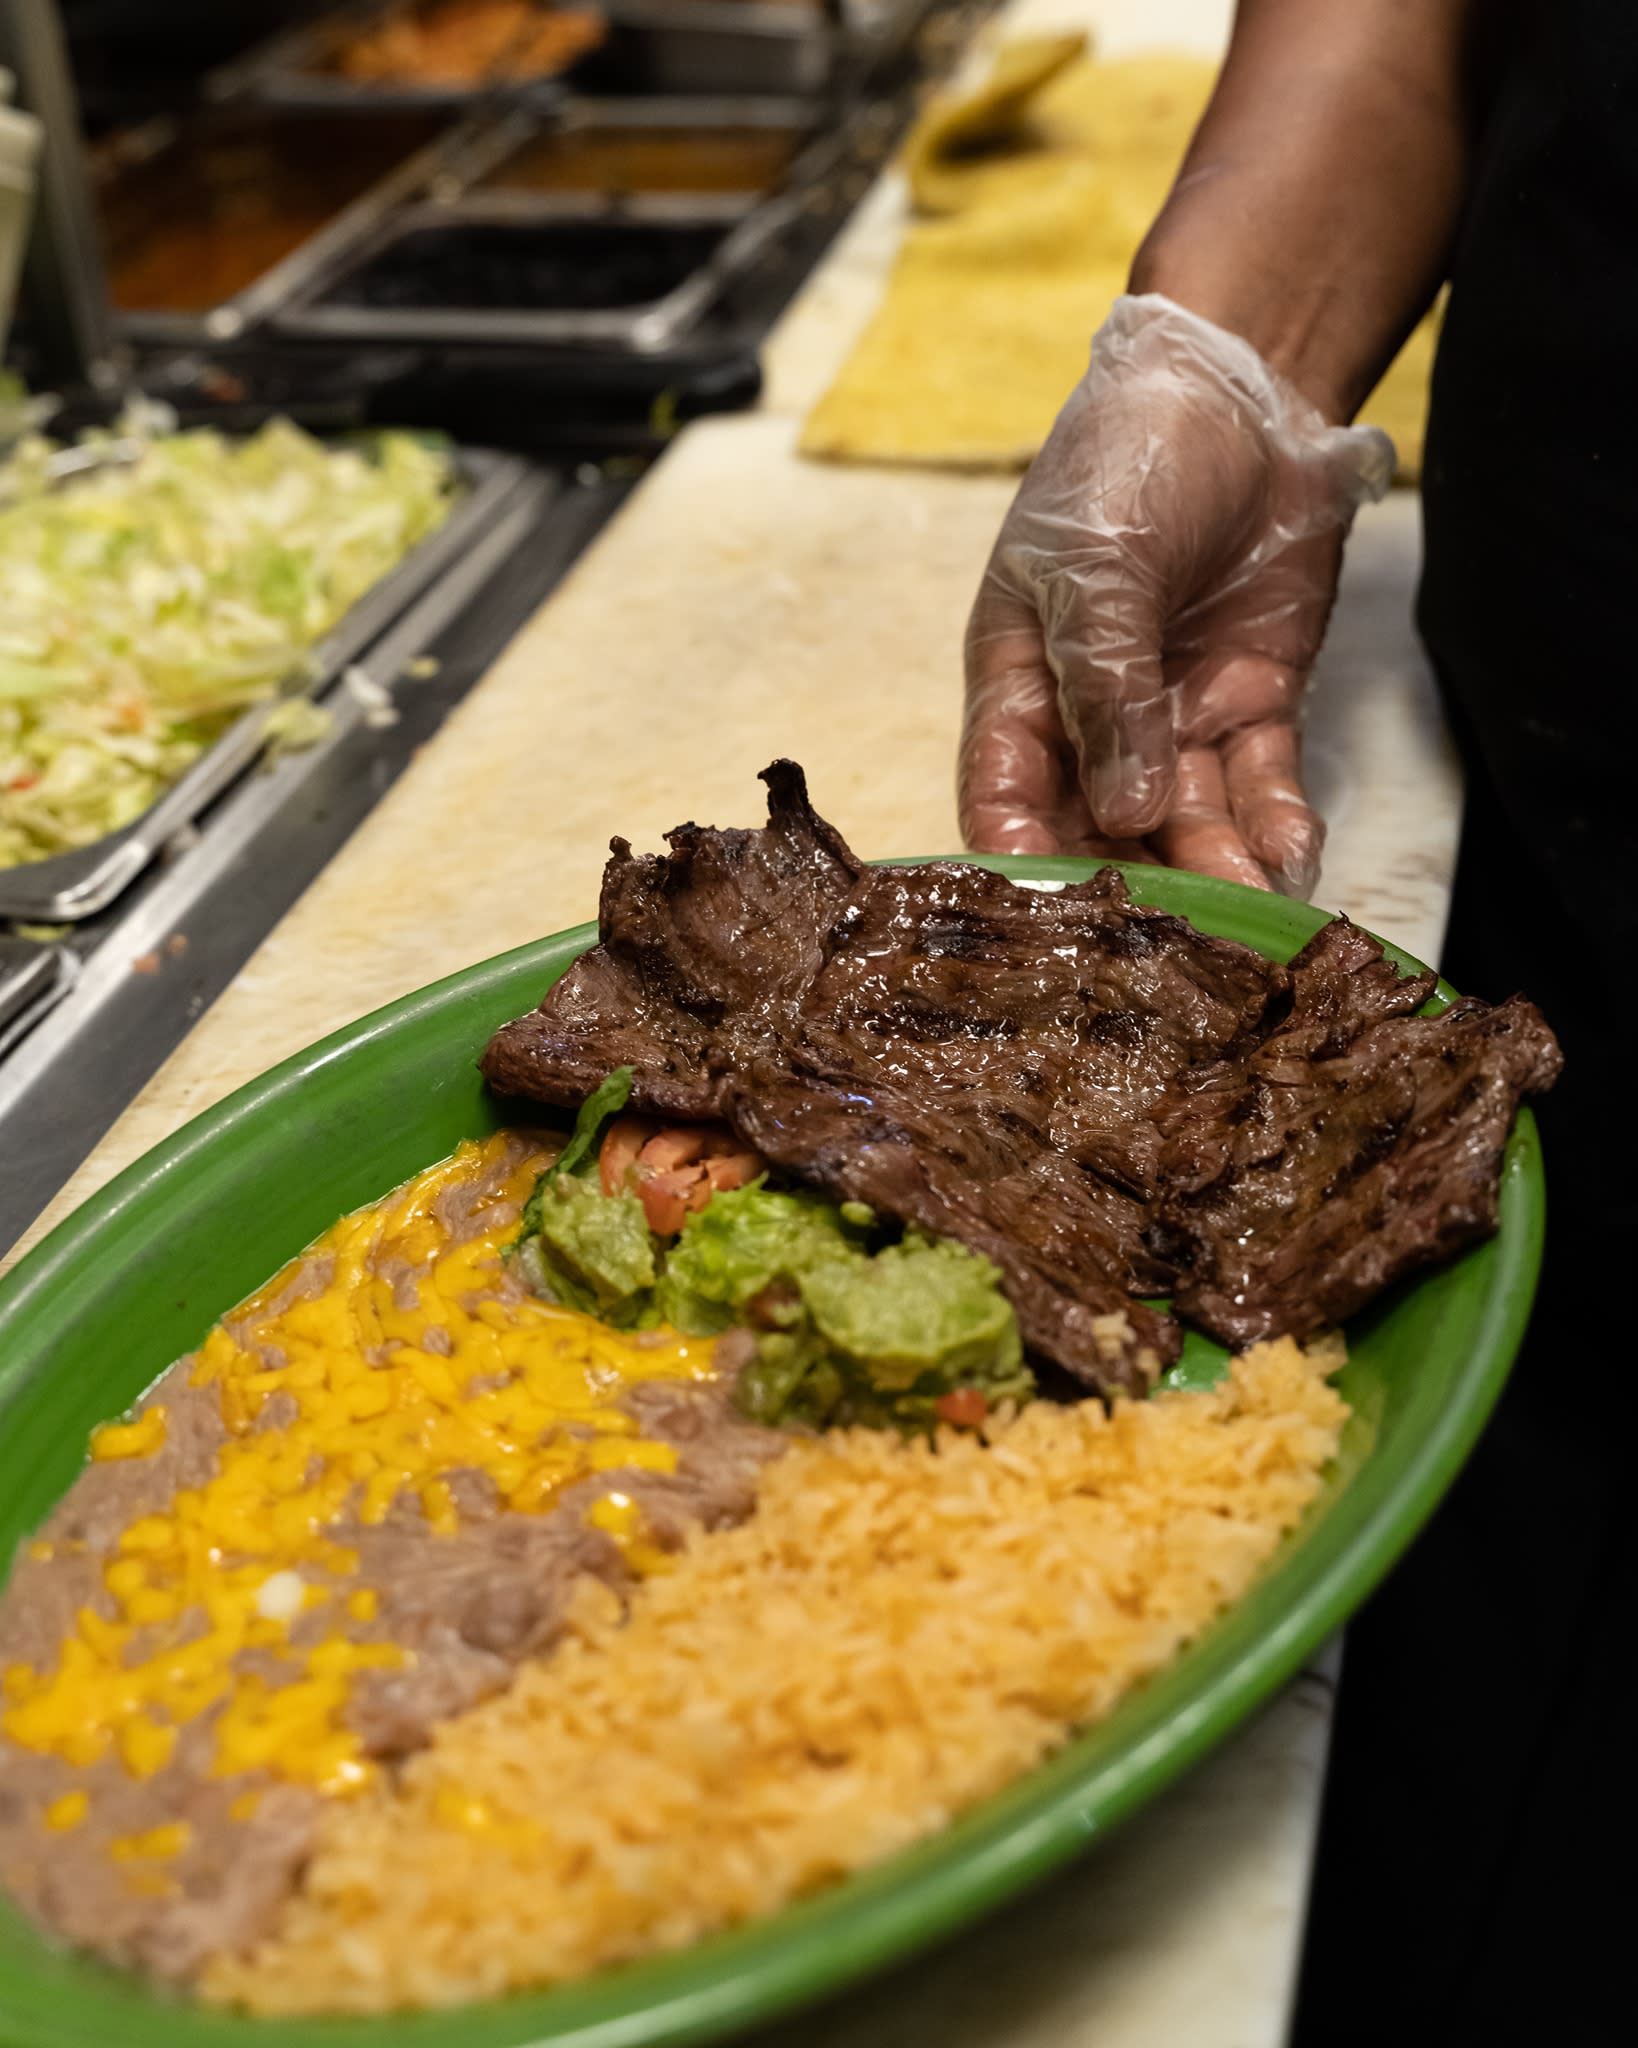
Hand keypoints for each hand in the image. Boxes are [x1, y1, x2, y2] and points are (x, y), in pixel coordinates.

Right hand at [960, 295, 1391, 892]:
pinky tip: (1289, 860)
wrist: (1245, 386)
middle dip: (1130, 887)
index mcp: (1018, 682)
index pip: (1005, 794)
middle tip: (1165, 943)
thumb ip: (1105, 689)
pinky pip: (1259, 786)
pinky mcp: (1252, 706)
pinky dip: (1274, 825)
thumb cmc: (1128, 459)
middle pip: (1098, 829)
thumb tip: (1122, 810)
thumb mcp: (1095, 568)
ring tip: (1242, 913)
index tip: (1049, 916)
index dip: (1020, 857)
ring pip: (1186, 823)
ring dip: (1213, 871)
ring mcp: (1175, 718)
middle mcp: (1091, 719)